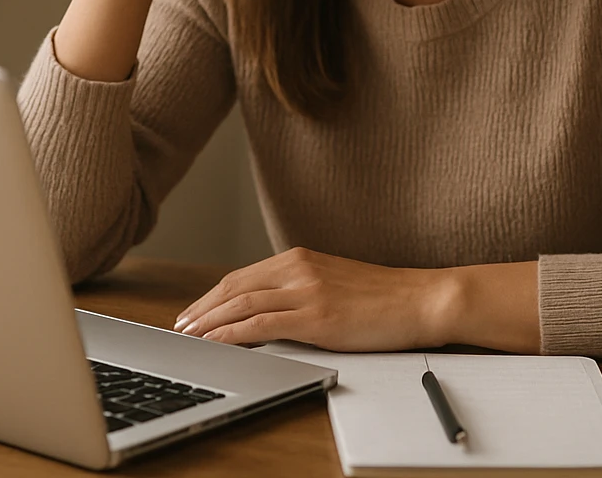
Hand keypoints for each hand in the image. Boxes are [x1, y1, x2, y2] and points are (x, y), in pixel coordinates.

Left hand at [171, 247, 454, 351]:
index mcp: (300, 258)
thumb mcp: (334, 283)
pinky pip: (260, 323)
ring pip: (241, 303)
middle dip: (202, 309)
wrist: (421, 300)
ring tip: (189, 336)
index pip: (242, 276)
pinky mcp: (316, 315)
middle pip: (234, 287)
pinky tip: (215, 342)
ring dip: (208, 322)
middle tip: (180, 327)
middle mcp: (298, 268)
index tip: (194, 312)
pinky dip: (231, 333)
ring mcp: (306, 290)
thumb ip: (302, 289)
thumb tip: (271, 310)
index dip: (212, 296)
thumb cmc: (384, 297)